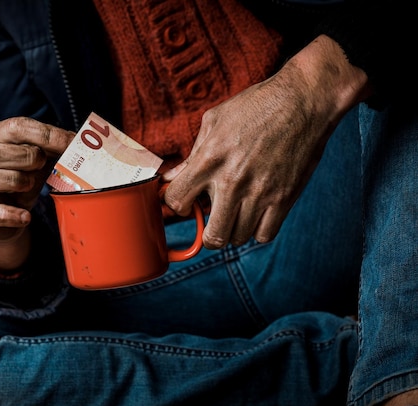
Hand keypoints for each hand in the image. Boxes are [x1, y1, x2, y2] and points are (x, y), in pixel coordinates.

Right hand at [0, 117, 73, 268]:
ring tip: (29, 186)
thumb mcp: (41, 162)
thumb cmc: (24, 180)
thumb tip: (85, 143)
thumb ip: (57, 150)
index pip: (17, 127)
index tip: (72, 144)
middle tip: (41, 166)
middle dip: (25, 158)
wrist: (5, 215)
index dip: (47, 135)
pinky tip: (26, 217)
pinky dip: (8, 214)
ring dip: (14, 182)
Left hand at [163, 35, 369, 248]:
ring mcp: (260, 192)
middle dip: (207, 234)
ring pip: (238, 238)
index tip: (187, 202)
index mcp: (209, 159)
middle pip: (213, 236)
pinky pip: (265, 234)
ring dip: (234, 230)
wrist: (302, 100)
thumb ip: (191, 155)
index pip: (177, 201)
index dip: (177, 205)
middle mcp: (233, 181)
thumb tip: (169, 178)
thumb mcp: (214, 122)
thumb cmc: (255, 106)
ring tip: (236, 212)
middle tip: (211, 222)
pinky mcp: (284, 198)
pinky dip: (258, 229)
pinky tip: (256, 213)